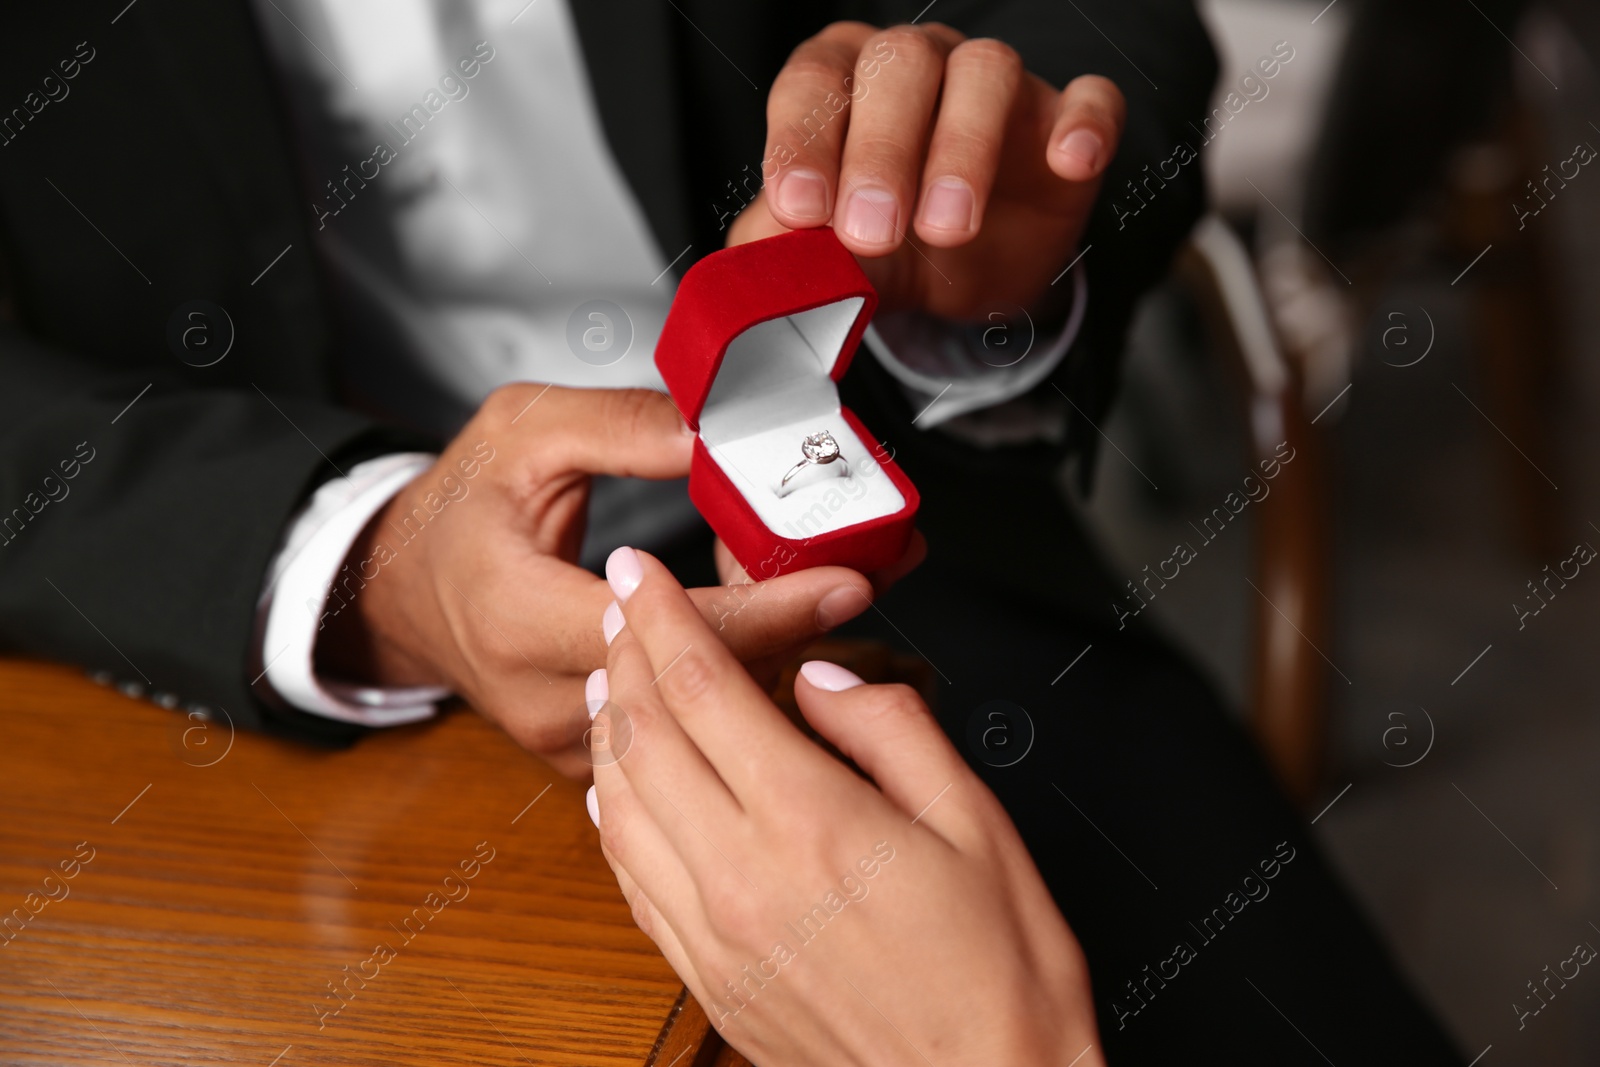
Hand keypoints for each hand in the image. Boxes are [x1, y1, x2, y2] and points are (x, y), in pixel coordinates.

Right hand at [314, 384, 880, 777]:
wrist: (398, 595)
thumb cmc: (456, 512)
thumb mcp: (520, 432)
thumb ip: (620, 427)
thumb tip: (717, 431)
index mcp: (518, 617)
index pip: (667, 631)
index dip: (769, 606)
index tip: (848, 581)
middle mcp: (546, 700)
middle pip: (703, 687)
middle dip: (799, 626)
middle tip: (870, 571)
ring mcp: (569, 746)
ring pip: (703, 718)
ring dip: (773, 652)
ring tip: (823, 588)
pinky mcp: (589, 763)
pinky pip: (684, 730)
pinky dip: (732, 679)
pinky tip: (763, 627)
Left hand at [588, 546, 1103, 1066]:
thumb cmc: (997, 976)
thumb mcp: (976, 823)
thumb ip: (892, 728)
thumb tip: (826, 678)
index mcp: (810, 821)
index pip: (703, 688)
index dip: (661, 617)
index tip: (636, 574)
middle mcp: (741, 875)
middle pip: (645, 737)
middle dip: (622, 657)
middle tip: (617, 609)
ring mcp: (713, 934)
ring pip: (619, 808)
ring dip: (607, 733)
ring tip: (611, 684)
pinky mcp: (708, 977)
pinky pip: (632, 881)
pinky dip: (612, 819)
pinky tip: (618, 792)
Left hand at [728, 22, 1125, 320]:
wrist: (958, 283)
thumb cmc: (878, 247)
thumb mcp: (820, 258)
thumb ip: (782, 257)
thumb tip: (748, 280)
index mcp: (839, 81)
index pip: (814, 85)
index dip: (804, 141)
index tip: (802, 210)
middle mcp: (915, 65)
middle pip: (900, 67)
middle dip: (882, 150)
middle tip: (874, 231)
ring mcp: (995, 86)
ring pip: (987, 70)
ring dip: (964, 147)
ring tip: (949, 226)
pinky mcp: (1064, 122)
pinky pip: (1090, 99)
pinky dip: (1085, 122)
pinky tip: (1070, 160)